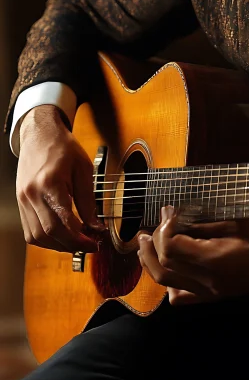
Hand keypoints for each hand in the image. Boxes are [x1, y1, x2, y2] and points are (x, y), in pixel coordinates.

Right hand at [16, 105, 104, 252]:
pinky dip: (46, 238)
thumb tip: (96, 226)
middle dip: (71, 245)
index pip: (62, 221)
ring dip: (58, 245)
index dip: (79, 238)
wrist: (40, 134)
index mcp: (49, 182)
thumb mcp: (83, 169)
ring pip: (37, 236)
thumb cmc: (63, 147)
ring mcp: (23, 200)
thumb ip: (89, 200)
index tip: (94, 242)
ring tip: (76, 242)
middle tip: (89, 245)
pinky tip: (61, 235)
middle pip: (48, 233)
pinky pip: (30, 231)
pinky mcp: (20, 203)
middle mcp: (32, 193)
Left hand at [137, 205, 248, 304]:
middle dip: (152, 244)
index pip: (173, 247)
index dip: (164, 228)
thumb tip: (178, 215)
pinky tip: (167, 268)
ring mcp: (208, 295)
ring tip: (144, 245)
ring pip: (166, 284)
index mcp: (215, 260)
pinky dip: (167, 283)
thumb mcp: (239, 223)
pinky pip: (180, 298)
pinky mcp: (211, 300)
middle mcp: (207, 282)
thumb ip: (206, 222)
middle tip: (149, 227)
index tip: (169, 211)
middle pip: (164, 266)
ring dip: (151, 263)